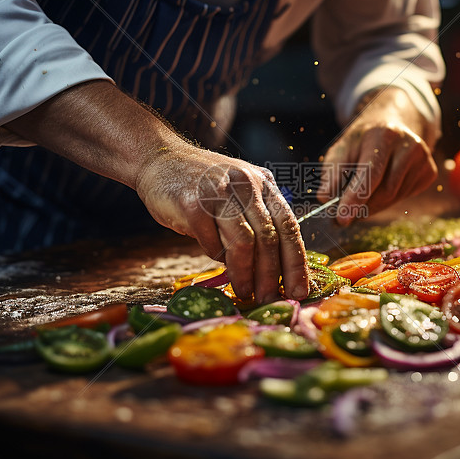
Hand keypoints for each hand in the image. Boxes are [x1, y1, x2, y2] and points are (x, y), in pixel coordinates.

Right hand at [135, 140, 308, 303]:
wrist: (160, 158)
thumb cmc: (202, 183)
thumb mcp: (238, 192)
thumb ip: (256, 221)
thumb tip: (273, 270)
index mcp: (263, 183)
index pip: (289, 226)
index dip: (296, 262)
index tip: (300, 290)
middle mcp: (246, 183)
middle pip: (269, 237)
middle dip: (272, 275)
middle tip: (270, 300)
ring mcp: (219, 191)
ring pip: (244, 243)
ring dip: (246, 274)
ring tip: (246, 293)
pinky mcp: (193, 203)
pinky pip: (212, 242)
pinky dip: (217, 257)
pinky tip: (217, 262)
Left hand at [317, 86, 437, 224]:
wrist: (391, 127)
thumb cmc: (361, 142)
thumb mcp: (341, 150)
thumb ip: (331, 174)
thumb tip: (325, 199)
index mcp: (384, 134)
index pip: (370, 173)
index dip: (355, 198)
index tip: (342, 219)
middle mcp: (409, 144)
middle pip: (385, 191)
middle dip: (363, 207)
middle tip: (346, 215)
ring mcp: (423, 158)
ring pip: (395, 198)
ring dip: (374, 205)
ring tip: (364, 194)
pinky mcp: (430, 171)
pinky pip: (405, 197)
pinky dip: (389, 200)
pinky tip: (383, 185)